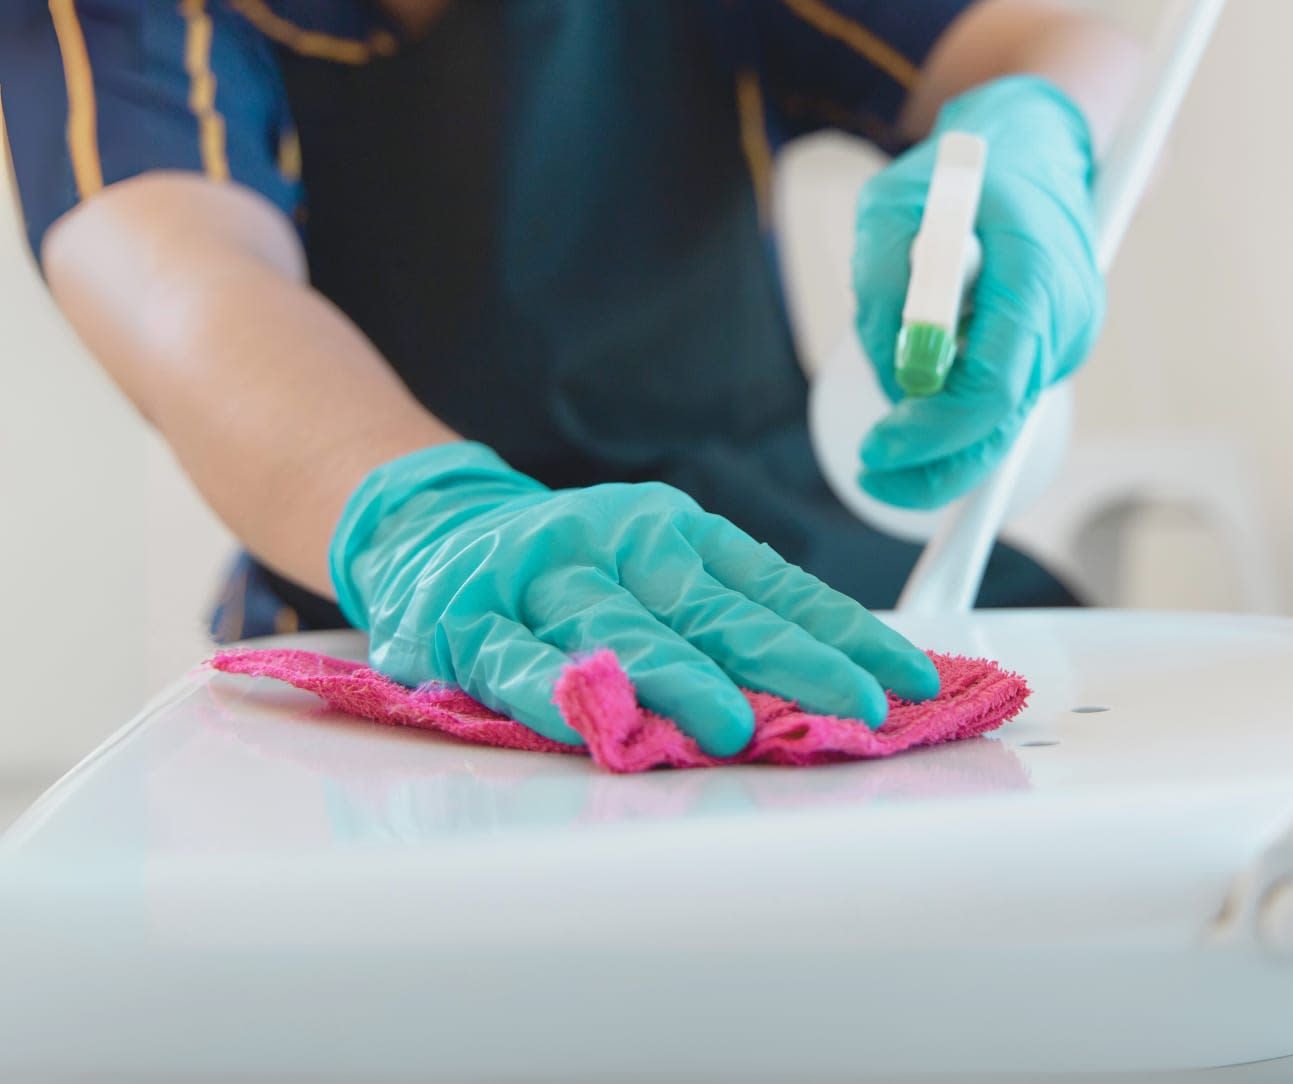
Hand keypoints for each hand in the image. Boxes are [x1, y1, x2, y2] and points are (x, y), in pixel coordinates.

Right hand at [331, 443, 939, 755]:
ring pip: (614, 628)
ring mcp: (537, 577)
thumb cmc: (568, 564)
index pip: (772, 586)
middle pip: (707, 610)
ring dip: (674, 676)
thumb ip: (724, 616)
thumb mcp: (653, 564)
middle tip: (853, 706)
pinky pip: (510, 659)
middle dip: (787, 662)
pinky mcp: (465, 619)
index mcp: (670, 531)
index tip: (910, 679)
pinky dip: (550, 690)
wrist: (431, 529)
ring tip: (732, 723)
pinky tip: (592, 720)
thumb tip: (831, 679)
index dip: (843, 633)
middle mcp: (610, 542)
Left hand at [853, 76, 1103, 508]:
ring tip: (896, 360)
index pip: (993, 388)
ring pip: (995, 420)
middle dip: (932, 465)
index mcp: (1035, 273)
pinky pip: (999, 401)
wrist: (1034, 145)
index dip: (933, 432)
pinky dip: (955, 408)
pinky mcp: (1055, 353)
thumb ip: (884, 280)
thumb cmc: (959, 171)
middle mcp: (1067, 318)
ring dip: (936, 424)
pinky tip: (928, 367)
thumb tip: (898, 374)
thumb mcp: (891, 202)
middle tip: (870, 474)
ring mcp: (1070, 341)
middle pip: (1001, 426)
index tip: (876, 450)